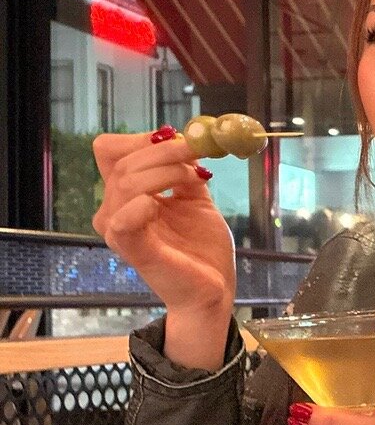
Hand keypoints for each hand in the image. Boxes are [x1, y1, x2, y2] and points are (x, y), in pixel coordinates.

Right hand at [92, 129, 235, 313]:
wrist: (213, 287)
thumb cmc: (200, 246)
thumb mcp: (196, 199)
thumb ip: (186, 170)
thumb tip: (186, 138)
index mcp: (125, 195)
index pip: (111, 151)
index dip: (141, 139)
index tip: (179, 139)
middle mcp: (114, 210)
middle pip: (124, 162)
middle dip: (166, 151)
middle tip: (198, 157)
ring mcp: (121, 231)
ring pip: (127, 182)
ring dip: (167, 171)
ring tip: (196, 179)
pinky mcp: (133, 250)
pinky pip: (123, 221)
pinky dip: (142, 205)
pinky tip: (161, 204)